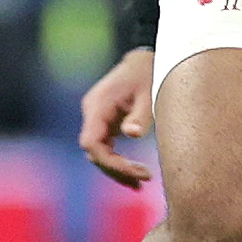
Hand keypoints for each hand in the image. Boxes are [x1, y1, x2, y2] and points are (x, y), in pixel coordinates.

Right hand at [78, 47, 156, 187]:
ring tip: (141, 184)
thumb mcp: (149, 93)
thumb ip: (140, 115)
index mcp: (98, 105)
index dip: (109, 162)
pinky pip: (106, 146)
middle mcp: (92, 112)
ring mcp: (97, 116)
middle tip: (143, 181)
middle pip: (94, 152)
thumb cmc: (149, 73)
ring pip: (99, 152)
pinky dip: (118, 161)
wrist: (146, 58)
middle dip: (116, 170)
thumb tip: (131, 134)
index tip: (135, 172)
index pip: (91, 143)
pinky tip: (135, 174)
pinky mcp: (105, 120)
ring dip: (117, 169)